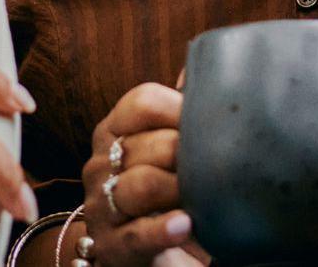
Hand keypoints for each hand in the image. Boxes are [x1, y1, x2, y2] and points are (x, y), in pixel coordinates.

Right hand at [78, 81, 202, 266]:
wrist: (140, 256)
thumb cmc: (162, 197)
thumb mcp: (169, 153)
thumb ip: (181, 114)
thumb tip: (203, 69)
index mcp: (113, 132)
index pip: (142, 102)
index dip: (179, 108)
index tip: (210, 122)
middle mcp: (100, 164)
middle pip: (144, 143)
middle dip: (184, 153)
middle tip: (217, 163)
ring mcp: (101, 206)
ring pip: (139, 185)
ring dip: (177, 188)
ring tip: (204, 196)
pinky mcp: (111, 247)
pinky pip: (137, 234)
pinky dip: (163, 229)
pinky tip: (185, 224)